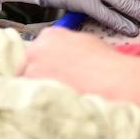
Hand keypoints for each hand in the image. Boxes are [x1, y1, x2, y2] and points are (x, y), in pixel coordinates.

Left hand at [17, 27, 136, 101]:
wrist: (112, 80)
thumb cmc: (104, 63)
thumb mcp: (83, 42)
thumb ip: (65, 45)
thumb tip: (59, 55)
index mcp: (50, 35)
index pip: (36, 50)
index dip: (42, 63)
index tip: (48, 71)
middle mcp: (37, 49)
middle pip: (27, 66)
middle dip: (37, 76)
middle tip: (52, 86)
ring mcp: (33, 69)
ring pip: (27, 82)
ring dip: (38, 89)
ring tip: (56, 96)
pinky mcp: (34, 89)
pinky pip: (30, 97)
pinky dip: (39, 101)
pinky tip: (54, 102)